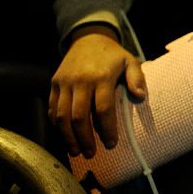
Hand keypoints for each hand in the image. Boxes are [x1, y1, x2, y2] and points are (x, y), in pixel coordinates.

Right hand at [48, 26, 146, 157]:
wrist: (88, 38)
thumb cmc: (113, 55)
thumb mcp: (130, 61)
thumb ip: (136, 78)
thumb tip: (140, 97)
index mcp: (102, 76)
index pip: (103, 109)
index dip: (106, 130)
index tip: (111, 144)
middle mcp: (80, 80)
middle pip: (79, 117)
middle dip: (85, 139)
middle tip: (92, 154)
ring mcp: (64, 82)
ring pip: (62, 116)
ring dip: (68, 137)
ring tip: (77, 151)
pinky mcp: (53, 83)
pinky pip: (52, 108)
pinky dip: (57, 125)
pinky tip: (65, 136)